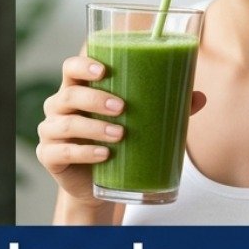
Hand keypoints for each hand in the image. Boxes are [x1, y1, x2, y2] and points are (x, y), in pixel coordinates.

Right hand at [36, 53, 205, 208]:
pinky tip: (104, 154)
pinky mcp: (50, 156)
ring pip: (65, 123)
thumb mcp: (134, 122)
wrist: (95, 184)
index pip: (71, 68)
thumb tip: (198, 96)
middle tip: (122, 107)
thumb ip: (163, 107)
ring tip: (119, 135)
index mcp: (77, 90)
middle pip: (68, 94)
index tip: (103, 68)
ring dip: (93, 127)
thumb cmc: (114, 143)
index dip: (82, 64)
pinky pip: (62, 151)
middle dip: (95, 98)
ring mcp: (51, 131)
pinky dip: (84, 152)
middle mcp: (59, 107)